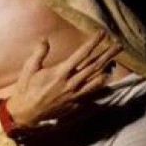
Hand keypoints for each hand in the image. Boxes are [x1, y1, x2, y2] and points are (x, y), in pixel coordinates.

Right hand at [5, 30, 121, 128]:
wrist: (27, 112)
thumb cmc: (26, 88)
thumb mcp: (29, 68)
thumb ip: (39, 53)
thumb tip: (45, 39)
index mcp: (60, 72)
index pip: (81, 54)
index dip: (93, 43)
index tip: (101, 33)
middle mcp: (71, 83)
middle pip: (94, 66)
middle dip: (107, 54)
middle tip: (118, 45)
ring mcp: (75, 94)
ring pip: (97, 80)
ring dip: (107, 68)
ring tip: (115, 60)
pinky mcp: (75, 102)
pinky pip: (92, 92)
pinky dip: (100, 84)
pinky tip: (104, 78)